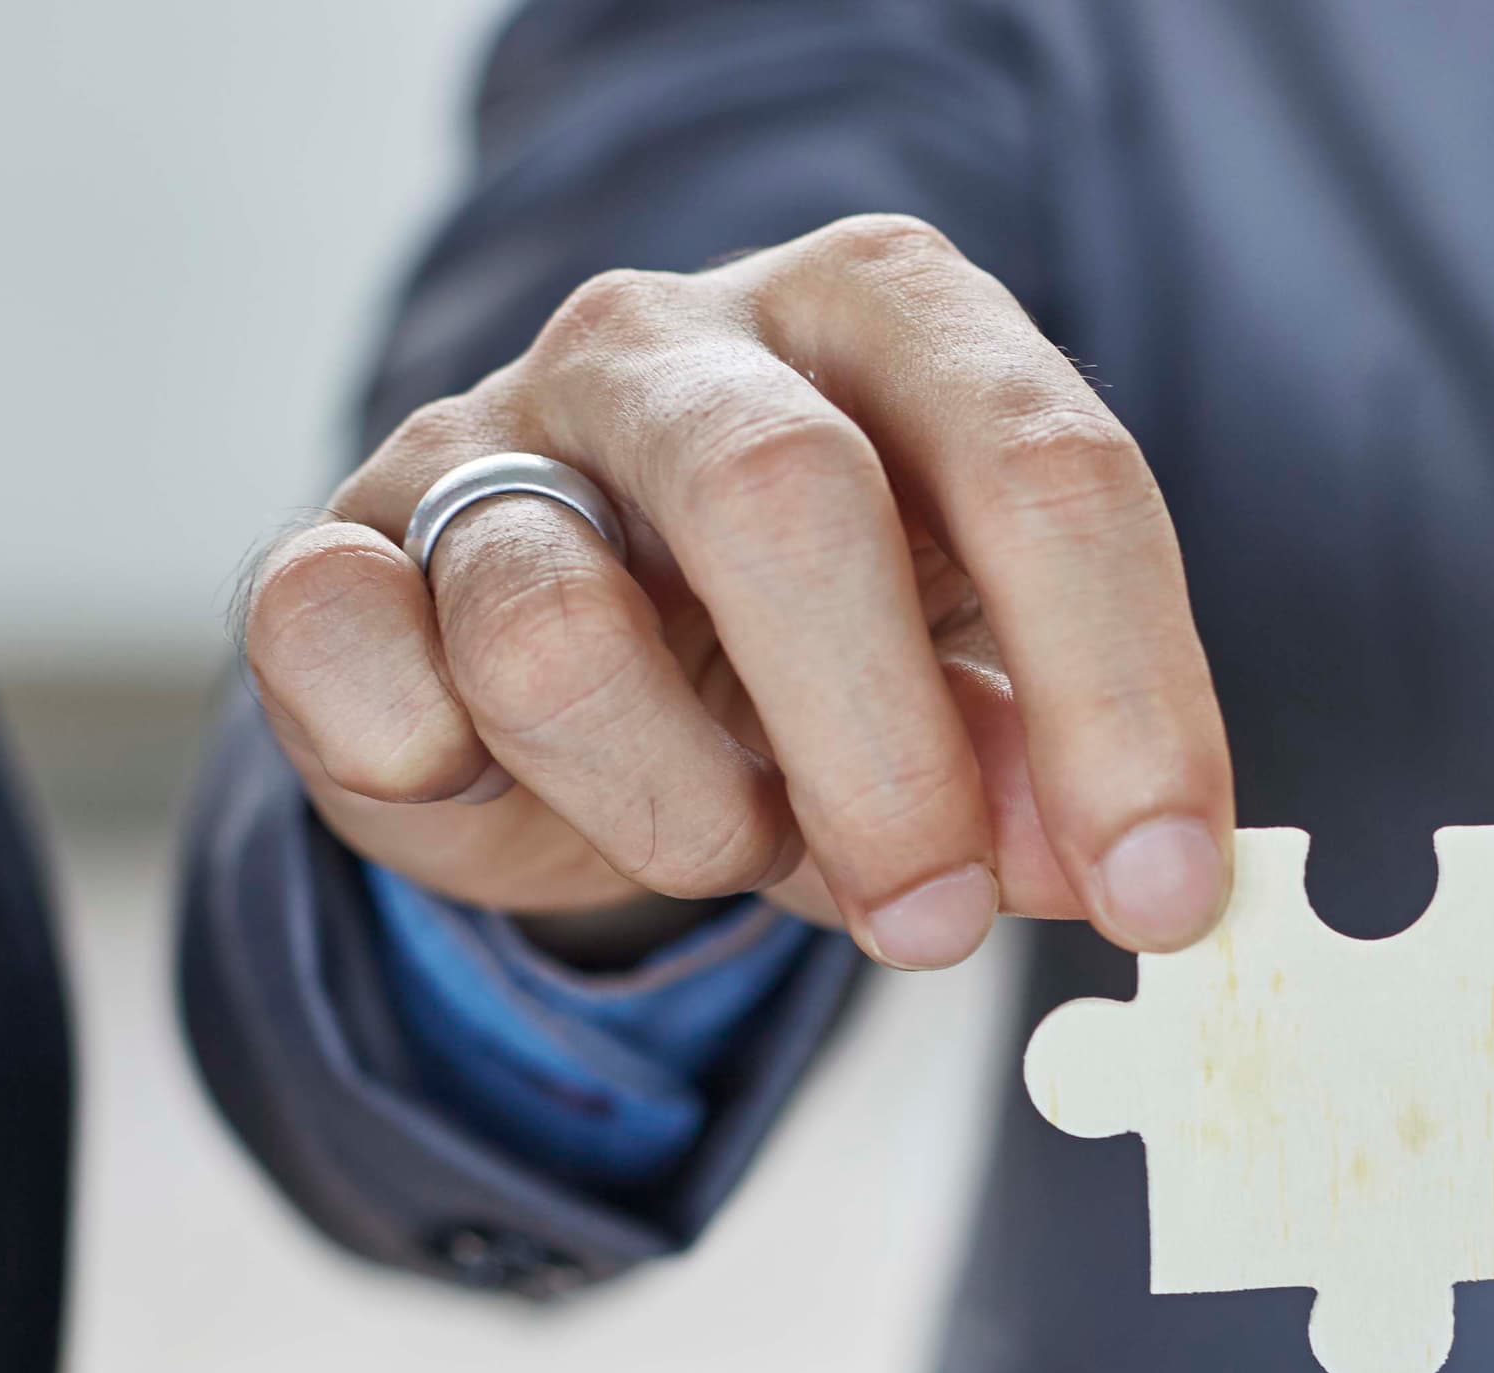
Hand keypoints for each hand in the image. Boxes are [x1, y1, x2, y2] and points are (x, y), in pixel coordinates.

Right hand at [238, 217, 1233, 969]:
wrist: (546, 674)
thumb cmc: (795, 669)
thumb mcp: (954, 710)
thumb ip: (1033, 774)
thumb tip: (1104, 868)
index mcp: (889, 323)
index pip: (1044, 469)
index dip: (1122, 698)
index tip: (1162, 895)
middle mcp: (683, 339)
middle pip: (791, 503)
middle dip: (885, 759)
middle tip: (934, 928)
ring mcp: (489, 430)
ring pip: (555, 624)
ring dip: (672, 806)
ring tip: (722, 840)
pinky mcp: (331, 548)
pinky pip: (353, 652)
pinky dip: (430, 765)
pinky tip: (491, 782)